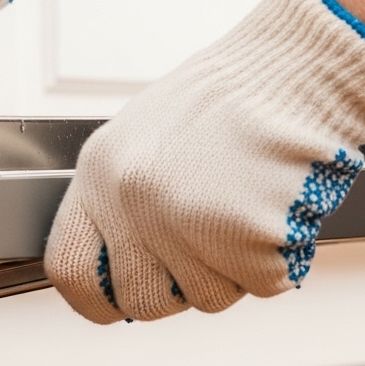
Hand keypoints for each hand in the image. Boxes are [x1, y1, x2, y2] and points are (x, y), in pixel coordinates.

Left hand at [44, 0, 364, 323]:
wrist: (296, 64)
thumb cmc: (231, 99)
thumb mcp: (144, 139)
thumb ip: (121, 205)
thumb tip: (114, 270)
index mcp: (100, 172)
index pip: (68, 270)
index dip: (97, 299)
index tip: (118, 301)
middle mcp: (133, 199)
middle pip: (141, 301)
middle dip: (178, 289)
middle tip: (208, 247)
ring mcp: (186, 220)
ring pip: (206, 298)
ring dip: (235, 268)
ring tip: (247, 206)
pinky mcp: (244, 235)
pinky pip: (261, 284)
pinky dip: (280, 257)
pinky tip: (277, 206)